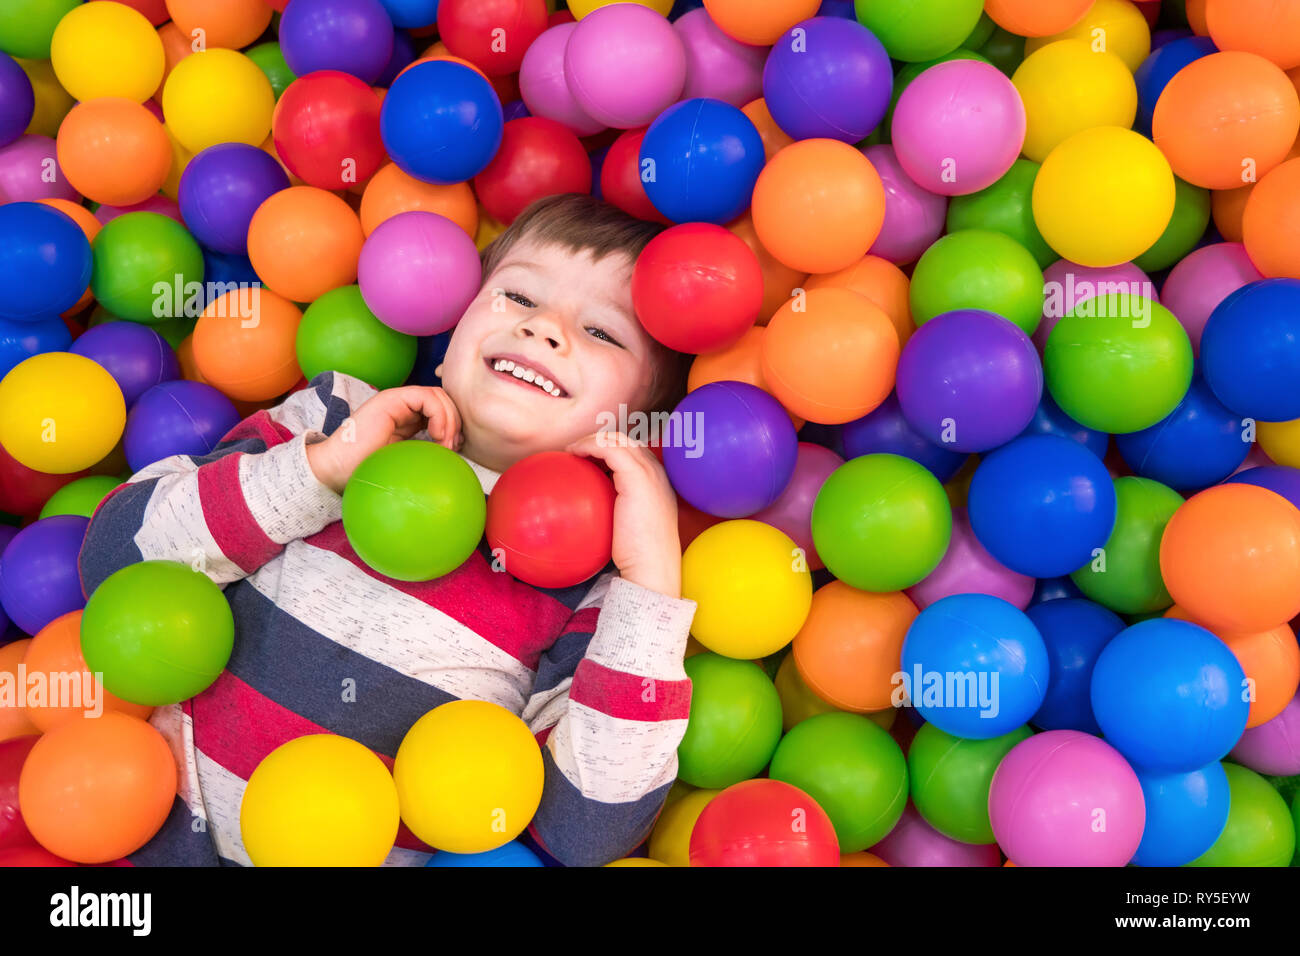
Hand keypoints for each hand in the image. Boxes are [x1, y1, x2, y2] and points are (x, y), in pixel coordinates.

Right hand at [306, 386, 462, 493]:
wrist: (337, 469)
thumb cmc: (369, 470)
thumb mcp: (408, 459)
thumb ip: (427, 450)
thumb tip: (455, 453)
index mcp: (408, 418)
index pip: (442, 409)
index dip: (455, 425)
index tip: (455, 448)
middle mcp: (404, 405)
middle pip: (444, 400)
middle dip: (455, 422)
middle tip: (454, 447)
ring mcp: (397, 400)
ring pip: (438, 395)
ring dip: (450, 419)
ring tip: (445, 444)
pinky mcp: (391, 400)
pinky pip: (427, 397)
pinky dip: (439, 415)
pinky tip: (437, 435)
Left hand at [565, 430, 681, 598]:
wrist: (652, 567)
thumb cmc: (638, 555)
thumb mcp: (630, 524)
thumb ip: (619, 508)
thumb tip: (592, 504)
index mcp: (658, 481)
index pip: (633, 452)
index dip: (608, 450)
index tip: (587, 461)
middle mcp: (657, 471)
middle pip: (625, 440)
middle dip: (598, 441)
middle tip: (576, 453)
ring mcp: (649, 472)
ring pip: (616, 439)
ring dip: (591, 441)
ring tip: (572, 452)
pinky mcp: (637, 477)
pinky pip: (608, 448)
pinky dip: (589, 446)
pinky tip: (574, 454)